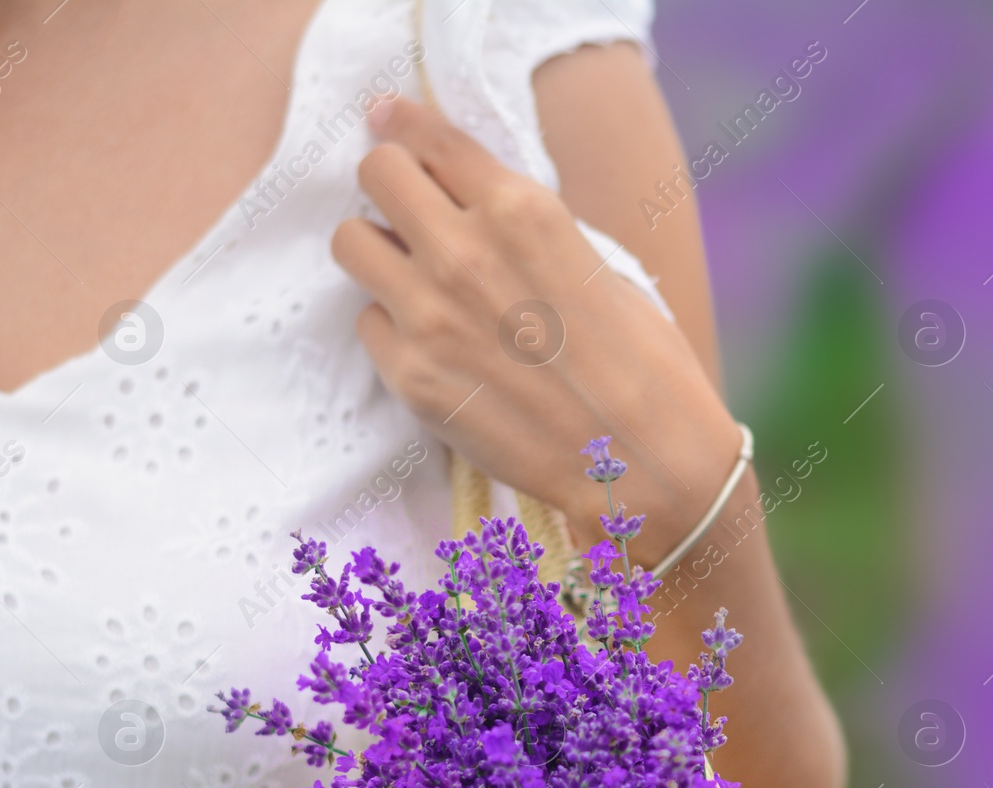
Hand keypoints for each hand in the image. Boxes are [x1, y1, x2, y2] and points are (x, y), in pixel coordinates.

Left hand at [331, 96, 739, 564]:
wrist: (643, 461)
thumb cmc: (641, 361)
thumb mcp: (595, 260)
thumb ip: (523, 222)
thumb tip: (467, 196)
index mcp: (521, 210)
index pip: (427, 135)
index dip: (403, 123)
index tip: (389, 122)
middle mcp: (464, 253)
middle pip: (375, 173)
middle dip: (389, 183)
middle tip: (409, 209)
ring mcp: (428, 316)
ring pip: (350, 242)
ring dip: (378, 251)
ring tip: (415, 278)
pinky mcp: (410, 376)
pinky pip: (368, 322)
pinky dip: (393, 326)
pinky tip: (436, 345)